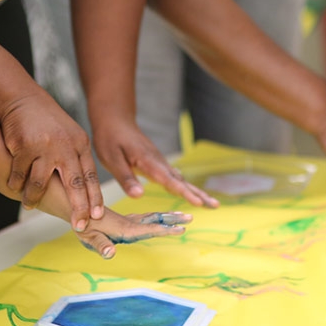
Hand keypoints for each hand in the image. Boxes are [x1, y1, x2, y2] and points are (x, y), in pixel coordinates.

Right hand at [1, 90, 102, 231]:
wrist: (23, 100)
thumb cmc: (48, 123)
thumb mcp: (69, 137)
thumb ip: (75, 160)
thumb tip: (83, 192)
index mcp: (80, 144)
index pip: (91, 176)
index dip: (94, 197)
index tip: (98, 216)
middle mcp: (66, 146)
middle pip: (74, 183)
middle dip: (78, 207)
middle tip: (79, 226)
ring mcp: (45, 147)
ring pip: (40, 183)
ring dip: (34, 197)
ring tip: (30, 204)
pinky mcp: (24, 147)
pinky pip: (19, 174)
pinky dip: (15, 183)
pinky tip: (14, 187)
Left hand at [75, 208, 191, 258]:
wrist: (76, 204)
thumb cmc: (82, 223)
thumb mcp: (88, 236)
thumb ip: (100, 245)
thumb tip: (111, 253)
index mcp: (125, 227)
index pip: (149, 229)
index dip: (165, 230)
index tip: (181, 230)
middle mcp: (130, 222)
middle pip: (156, 219)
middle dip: (174, 219)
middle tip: (191, 217)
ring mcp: (129, 219)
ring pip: (153, 216)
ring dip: (169, 216)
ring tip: (183, 215)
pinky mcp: (126, 218)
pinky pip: (147, 216)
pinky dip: (159, 216)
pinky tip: (162, 217)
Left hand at [92, 117, 218, 207]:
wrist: (115, 120)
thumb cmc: (110, 139)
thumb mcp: (112, 160)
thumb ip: (126, 178)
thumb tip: (139, 196)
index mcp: (149, 162)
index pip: (170, 180)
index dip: (184, 193)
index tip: (199, 203)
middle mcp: (158, 162)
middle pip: (182, 180)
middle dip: (199, 193)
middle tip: (215, 205)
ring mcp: (159, 161)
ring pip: (180, 178)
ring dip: (195, 190)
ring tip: (209, 202)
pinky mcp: (156, 161)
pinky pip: (173, 175)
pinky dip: (183, 184)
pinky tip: (187, 189)